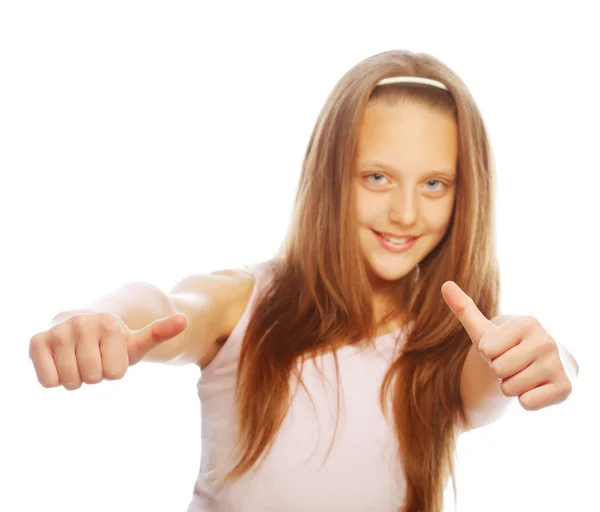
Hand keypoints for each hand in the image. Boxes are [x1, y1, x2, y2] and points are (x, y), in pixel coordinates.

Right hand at [29, 312, 187, 389]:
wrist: (81, 326)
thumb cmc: (113, 341)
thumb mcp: (136, 340)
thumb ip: (160, 332)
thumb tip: (185, 320)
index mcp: (109, 324)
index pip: (114, 373)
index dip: (114, 371)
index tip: (111, 355)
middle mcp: (82, 323)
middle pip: (93, 378)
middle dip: (95, 375)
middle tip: (94, 358)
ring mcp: (59, 331)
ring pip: (70, 382)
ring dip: (76, 378)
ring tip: (79, 360)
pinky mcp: (37, 342)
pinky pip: (48, 381)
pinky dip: (55, 379)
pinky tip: (60, 362)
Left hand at [441, 281, 572, 411]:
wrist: (542, 364)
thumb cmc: (508, 345)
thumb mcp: (485, 329)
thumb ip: (464, 308)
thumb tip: (445, 285)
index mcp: (528, 323)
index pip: (487, 349)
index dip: (489, 353)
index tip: (503, 349)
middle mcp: (547, 341)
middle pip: (498, 369)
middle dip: (500, 371)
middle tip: (513, 364)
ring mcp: (559, 365)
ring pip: (511, 388)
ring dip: (512, 386)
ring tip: (524, 374)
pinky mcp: (565, 388)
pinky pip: (527, 403)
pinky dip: (525, 400)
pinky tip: (536, 387)